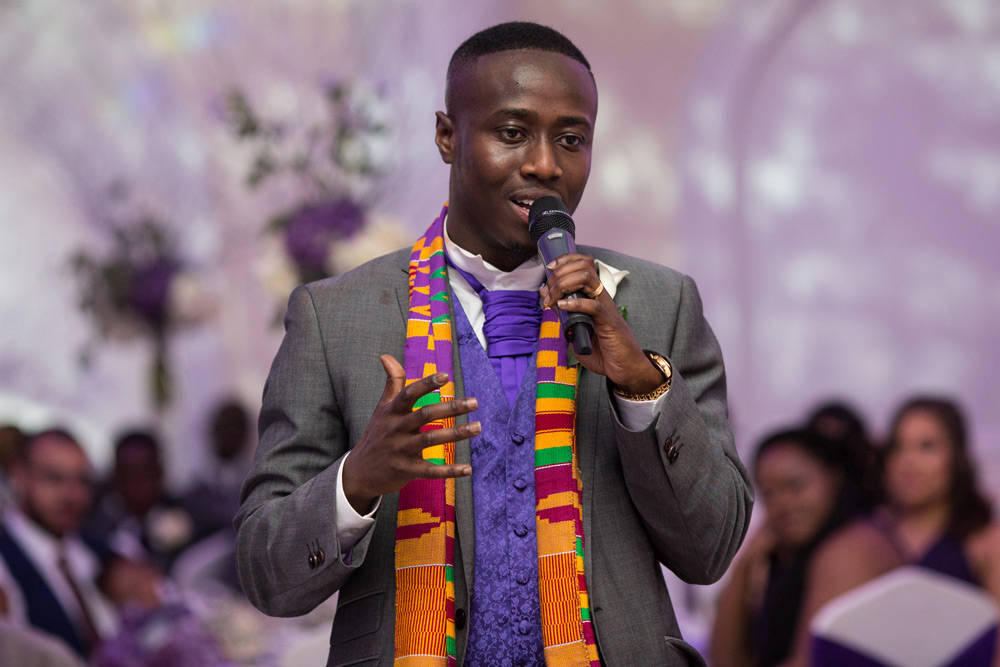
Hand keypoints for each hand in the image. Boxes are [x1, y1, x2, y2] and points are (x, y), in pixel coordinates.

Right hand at [342, 355, 478, 513]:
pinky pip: (430, 470)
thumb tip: (386, 355)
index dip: (426, 384)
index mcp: (392, 411)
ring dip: (456, 434)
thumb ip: (391, 382)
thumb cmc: (377, 434)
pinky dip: (449, 471)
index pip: (409, 393)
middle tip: (474, 402)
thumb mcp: (381, 408)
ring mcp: (401, 450)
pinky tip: (467, 469)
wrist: (359, 472)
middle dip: (450, 408)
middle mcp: (396, 428)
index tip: (446, 376)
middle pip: (425, 414)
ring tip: (477, 427)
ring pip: (431, 439)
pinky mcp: (406, 470)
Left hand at [540, 254, 662, 394]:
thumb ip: (566, 318)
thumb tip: (552, 305)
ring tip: (553, 298)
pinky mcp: (609, 321)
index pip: (583, 264)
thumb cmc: (605, 351)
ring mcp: (606, 307)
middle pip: (582, 266)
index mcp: (594, 296)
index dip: (565, 260)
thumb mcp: (578, 332)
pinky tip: (562, 306)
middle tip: (547, 291)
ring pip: (587, 278)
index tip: (549, 269)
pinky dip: (574, 303)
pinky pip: (592, 305)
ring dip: (564, 284)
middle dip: (559, 273)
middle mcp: (600, 297)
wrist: (625, 369)